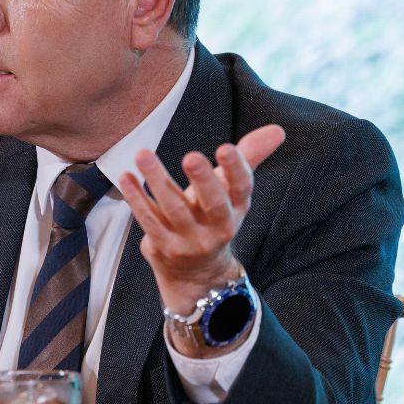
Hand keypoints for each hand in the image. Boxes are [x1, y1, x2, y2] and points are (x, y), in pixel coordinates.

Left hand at [118, 124, 285, 317]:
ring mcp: (189, 241)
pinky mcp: (163, 246)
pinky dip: (136, 198)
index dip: (236, 169)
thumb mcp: (233, 192)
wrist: (196, 274)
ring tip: (143, 154)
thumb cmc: (214, 218)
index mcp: (237, 210)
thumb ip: (249, 157)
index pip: (241, 189)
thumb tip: (278, 130)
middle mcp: (217, 228)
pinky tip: (126, 176)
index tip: (226, 148)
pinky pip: (148, 220)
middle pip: (213, 205)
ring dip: (157, 180)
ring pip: (173, 209)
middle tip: (191, 156)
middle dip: (203, 181)